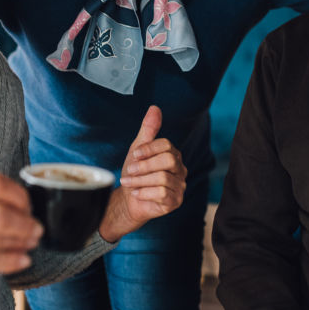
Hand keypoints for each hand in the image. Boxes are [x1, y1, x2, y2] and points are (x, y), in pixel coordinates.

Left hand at [98, 105, 186, 242]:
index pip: (167, 145)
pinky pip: (161, 194)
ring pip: (162, 178)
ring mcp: (179, 186)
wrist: (129, 200)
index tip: (134, 155)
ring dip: (140, 180)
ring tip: (129, 183)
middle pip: (168, 160)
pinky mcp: (175, 201)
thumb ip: (148, 130)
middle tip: (130, 170)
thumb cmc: (135, 174)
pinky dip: (144, 193)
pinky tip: (136, 193)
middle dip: (144, 166)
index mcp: (173, 154)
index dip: (148, 149)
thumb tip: (155, 108)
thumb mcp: (138, 149)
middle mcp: (180, 169)